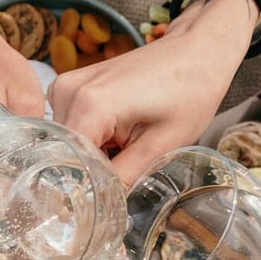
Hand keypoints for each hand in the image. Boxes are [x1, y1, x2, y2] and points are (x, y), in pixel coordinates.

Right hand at [50, 6, 246, 185]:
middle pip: (65, 154)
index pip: (67, 165)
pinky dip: (92, 138)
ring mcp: (65, 86)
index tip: (105, 202)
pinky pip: (71, 127)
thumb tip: (101, 207)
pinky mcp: (70, 87)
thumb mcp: (161, 145)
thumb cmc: (188, 91)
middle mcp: (68, 92)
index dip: (86, 188)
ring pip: (66, 143)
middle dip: (90, 171)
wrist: (195, 52)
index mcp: (89, 106)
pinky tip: (118, 135)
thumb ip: (124, 177)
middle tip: (125, 174)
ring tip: (126, 148)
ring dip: (92, 154)